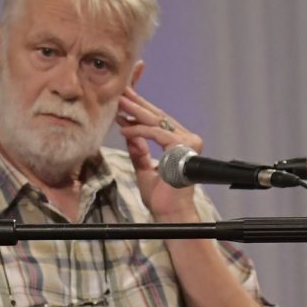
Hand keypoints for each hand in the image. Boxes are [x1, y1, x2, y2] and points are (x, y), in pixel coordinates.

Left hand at [114, 89, 203, 222]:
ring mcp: (187, 142)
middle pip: (158, 117)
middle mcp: (188, 139)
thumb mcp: (145, 170)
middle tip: (121, 92)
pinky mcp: (182, 147)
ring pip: (156, 121)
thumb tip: (129, 134)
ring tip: (119, 104)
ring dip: (135, 112)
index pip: (159, 122)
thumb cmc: (162, 198)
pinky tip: (124, 128)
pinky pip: (156, 133)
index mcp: (181, 143)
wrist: (171, 214)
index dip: (140, 111)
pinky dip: (138, 130)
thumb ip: (139, 152)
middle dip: (137, 104)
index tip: (123, 103)